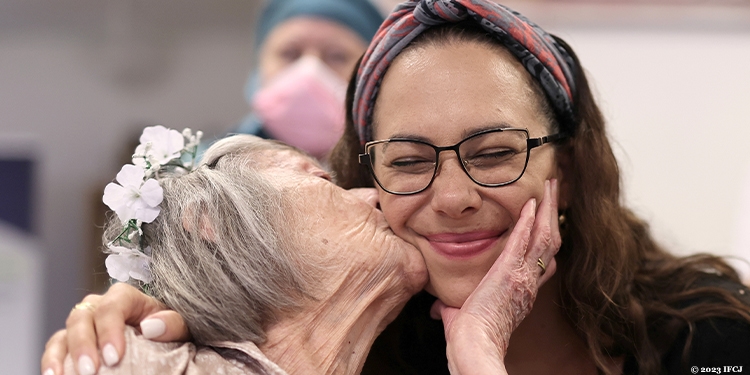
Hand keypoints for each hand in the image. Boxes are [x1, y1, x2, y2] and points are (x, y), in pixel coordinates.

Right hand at [40, 283, 189, 374]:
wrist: (160, 342)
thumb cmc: (169, 331)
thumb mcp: (180, 326)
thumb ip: (172, 323)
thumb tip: (151, 326)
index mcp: (127, 298)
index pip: (113, 305)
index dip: (110, 329)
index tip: (115, 357)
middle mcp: (100, 306)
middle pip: (83, 316)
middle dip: (84, 345)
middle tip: (91, 371)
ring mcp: (84, 324)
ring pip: (65, 332)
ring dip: (60, 356)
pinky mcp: (72, 342)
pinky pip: (56, 348)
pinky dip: (52, 361)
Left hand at [431, 179, 560, 374]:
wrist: (473, 345)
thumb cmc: (468, 337)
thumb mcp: (463, 316)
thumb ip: (452, 307)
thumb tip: (436, 309)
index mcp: (521, 291)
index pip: (541, 259)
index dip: (546, 236)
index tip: (546, 218)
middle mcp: (529, 281)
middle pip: (551, 241)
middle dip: (554, 213)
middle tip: (555, 189)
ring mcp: (523, 276)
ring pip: (546, 235)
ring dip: (549, 208)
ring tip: (551, 185)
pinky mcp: (510, 272)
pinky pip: (526, 239)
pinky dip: (531, 219)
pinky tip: (532, 201)